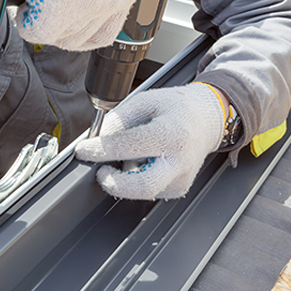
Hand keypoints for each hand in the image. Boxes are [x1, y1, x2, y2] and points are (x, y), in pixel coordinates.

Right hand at [0, 0, 139, 50]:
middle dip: (56, 24)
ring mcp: (88, 2)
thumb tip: (87, 14)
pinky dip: (25, 20)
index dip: (77, 29)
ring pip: (56, 36)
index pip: (104, 34)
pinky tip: (26, 0)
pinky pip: (36, 30)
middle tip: (44, 2)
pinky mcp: (60, 3)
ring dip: (41, 20)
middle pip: (78, 38)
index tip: (64, 23)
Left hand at [75, 83, 226, 199]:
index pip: (130, 145)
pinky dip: (137, 178)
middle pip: (142, 186)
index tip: (83, 150)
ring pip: (142, 190)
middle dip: (114, 183)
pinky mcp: (178, 190)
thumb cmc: (177, 109)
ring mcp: (180, 179)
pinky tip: (144, 162)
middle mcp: (179, 161)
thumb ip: (120, 117)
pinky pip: (148, 190)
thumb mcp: (146, 100)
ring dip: (126, 177)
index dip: (100, 150)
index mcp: (171, 134)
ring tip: (132, 155)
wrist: (207, 120)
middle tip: (101, 171)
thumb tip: (99, 138)